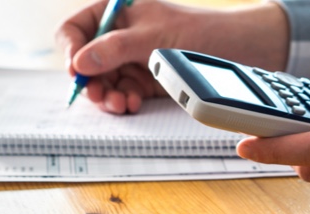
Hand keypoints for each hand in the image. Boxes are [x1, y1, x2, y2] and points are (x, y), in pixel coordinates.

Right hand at [55, 0, 288, 113]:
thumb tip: (80, 63)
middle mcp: (120, 36)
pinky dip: (124, 101)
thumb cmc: (199, 31)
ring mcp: (132, 59)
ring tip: (120, 104)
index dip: (71, 50)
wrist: (238, 49)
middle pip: (87, 61)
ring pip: (104, 82)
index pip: (76, 29)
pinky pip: (123, 93)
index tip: (76, 71)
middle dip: (91, 80)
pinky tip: (132, 104)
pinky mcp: (145, 80)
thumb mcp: (152, 37)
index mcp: (117, 12)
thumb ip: (114, 48)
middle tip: (98, 96)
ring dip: (108, 96)